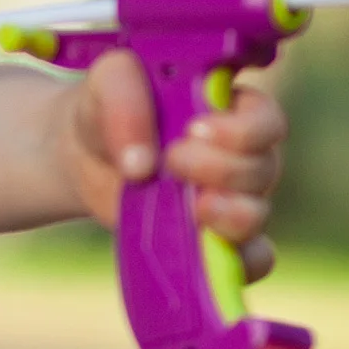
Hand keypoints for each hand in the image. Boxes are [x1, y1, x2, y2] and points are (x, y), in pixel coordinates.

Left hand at [68, 50, 287, 283]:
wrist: (82, 155)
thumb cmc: (107, 108)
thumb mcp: (107, 83)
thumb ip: (125, 103)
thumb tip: (142, 164)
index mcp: (231, 109)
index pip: (265, 121)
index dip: (242, 131)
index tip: (195, 129)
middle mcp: (241, 156)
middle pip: (263, 169)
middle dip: (222, 169)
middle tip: (172, 160)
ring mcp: (229, 201)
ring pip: (257, 214)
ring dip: (230, 215)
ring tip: (193, 208)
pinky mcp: (211, 239)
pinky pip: (250, 260)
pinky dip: (240, 265)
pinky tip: (209, 256)